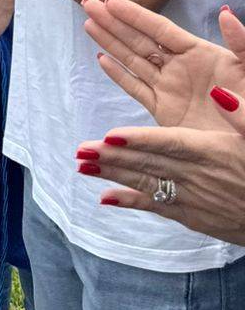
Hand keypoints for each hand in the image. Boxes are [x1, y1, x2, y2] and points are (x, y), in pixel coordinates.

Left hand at [74, 110, 244, 242]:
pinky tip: (105, 198)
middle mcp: (197, 177)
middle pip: (148, 163)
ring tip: (82, 165)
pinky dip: (130, 202)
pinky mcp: (192, 217)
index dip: (139, 140)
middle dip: (112, 156)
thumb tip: (220, 92)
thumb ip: (242, 114)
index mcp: (212, 152)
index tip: (110, 135)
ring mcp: (192, 199)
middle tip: (80, 149)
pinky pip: (156, 207)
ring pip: (146, 183)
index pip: (169, 144)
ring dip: (112, 175)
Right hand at [82, 0, 244, 129]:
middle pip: (140, 40)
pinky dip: (118, 75)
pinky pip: (136, 89)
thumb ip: (241, 42)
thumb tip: (225, 12)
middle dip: (114, 22)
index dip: (136, 15)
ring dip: (110, 42)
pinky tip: (102, 59)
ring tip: (88, 24)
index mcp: (201, 53)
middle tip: (89, 5)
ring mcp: (171, 89)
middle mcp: (181, 67)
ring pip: (133, 60)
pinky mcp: (165, 112)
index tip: (111, 1)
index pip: (161, 29)